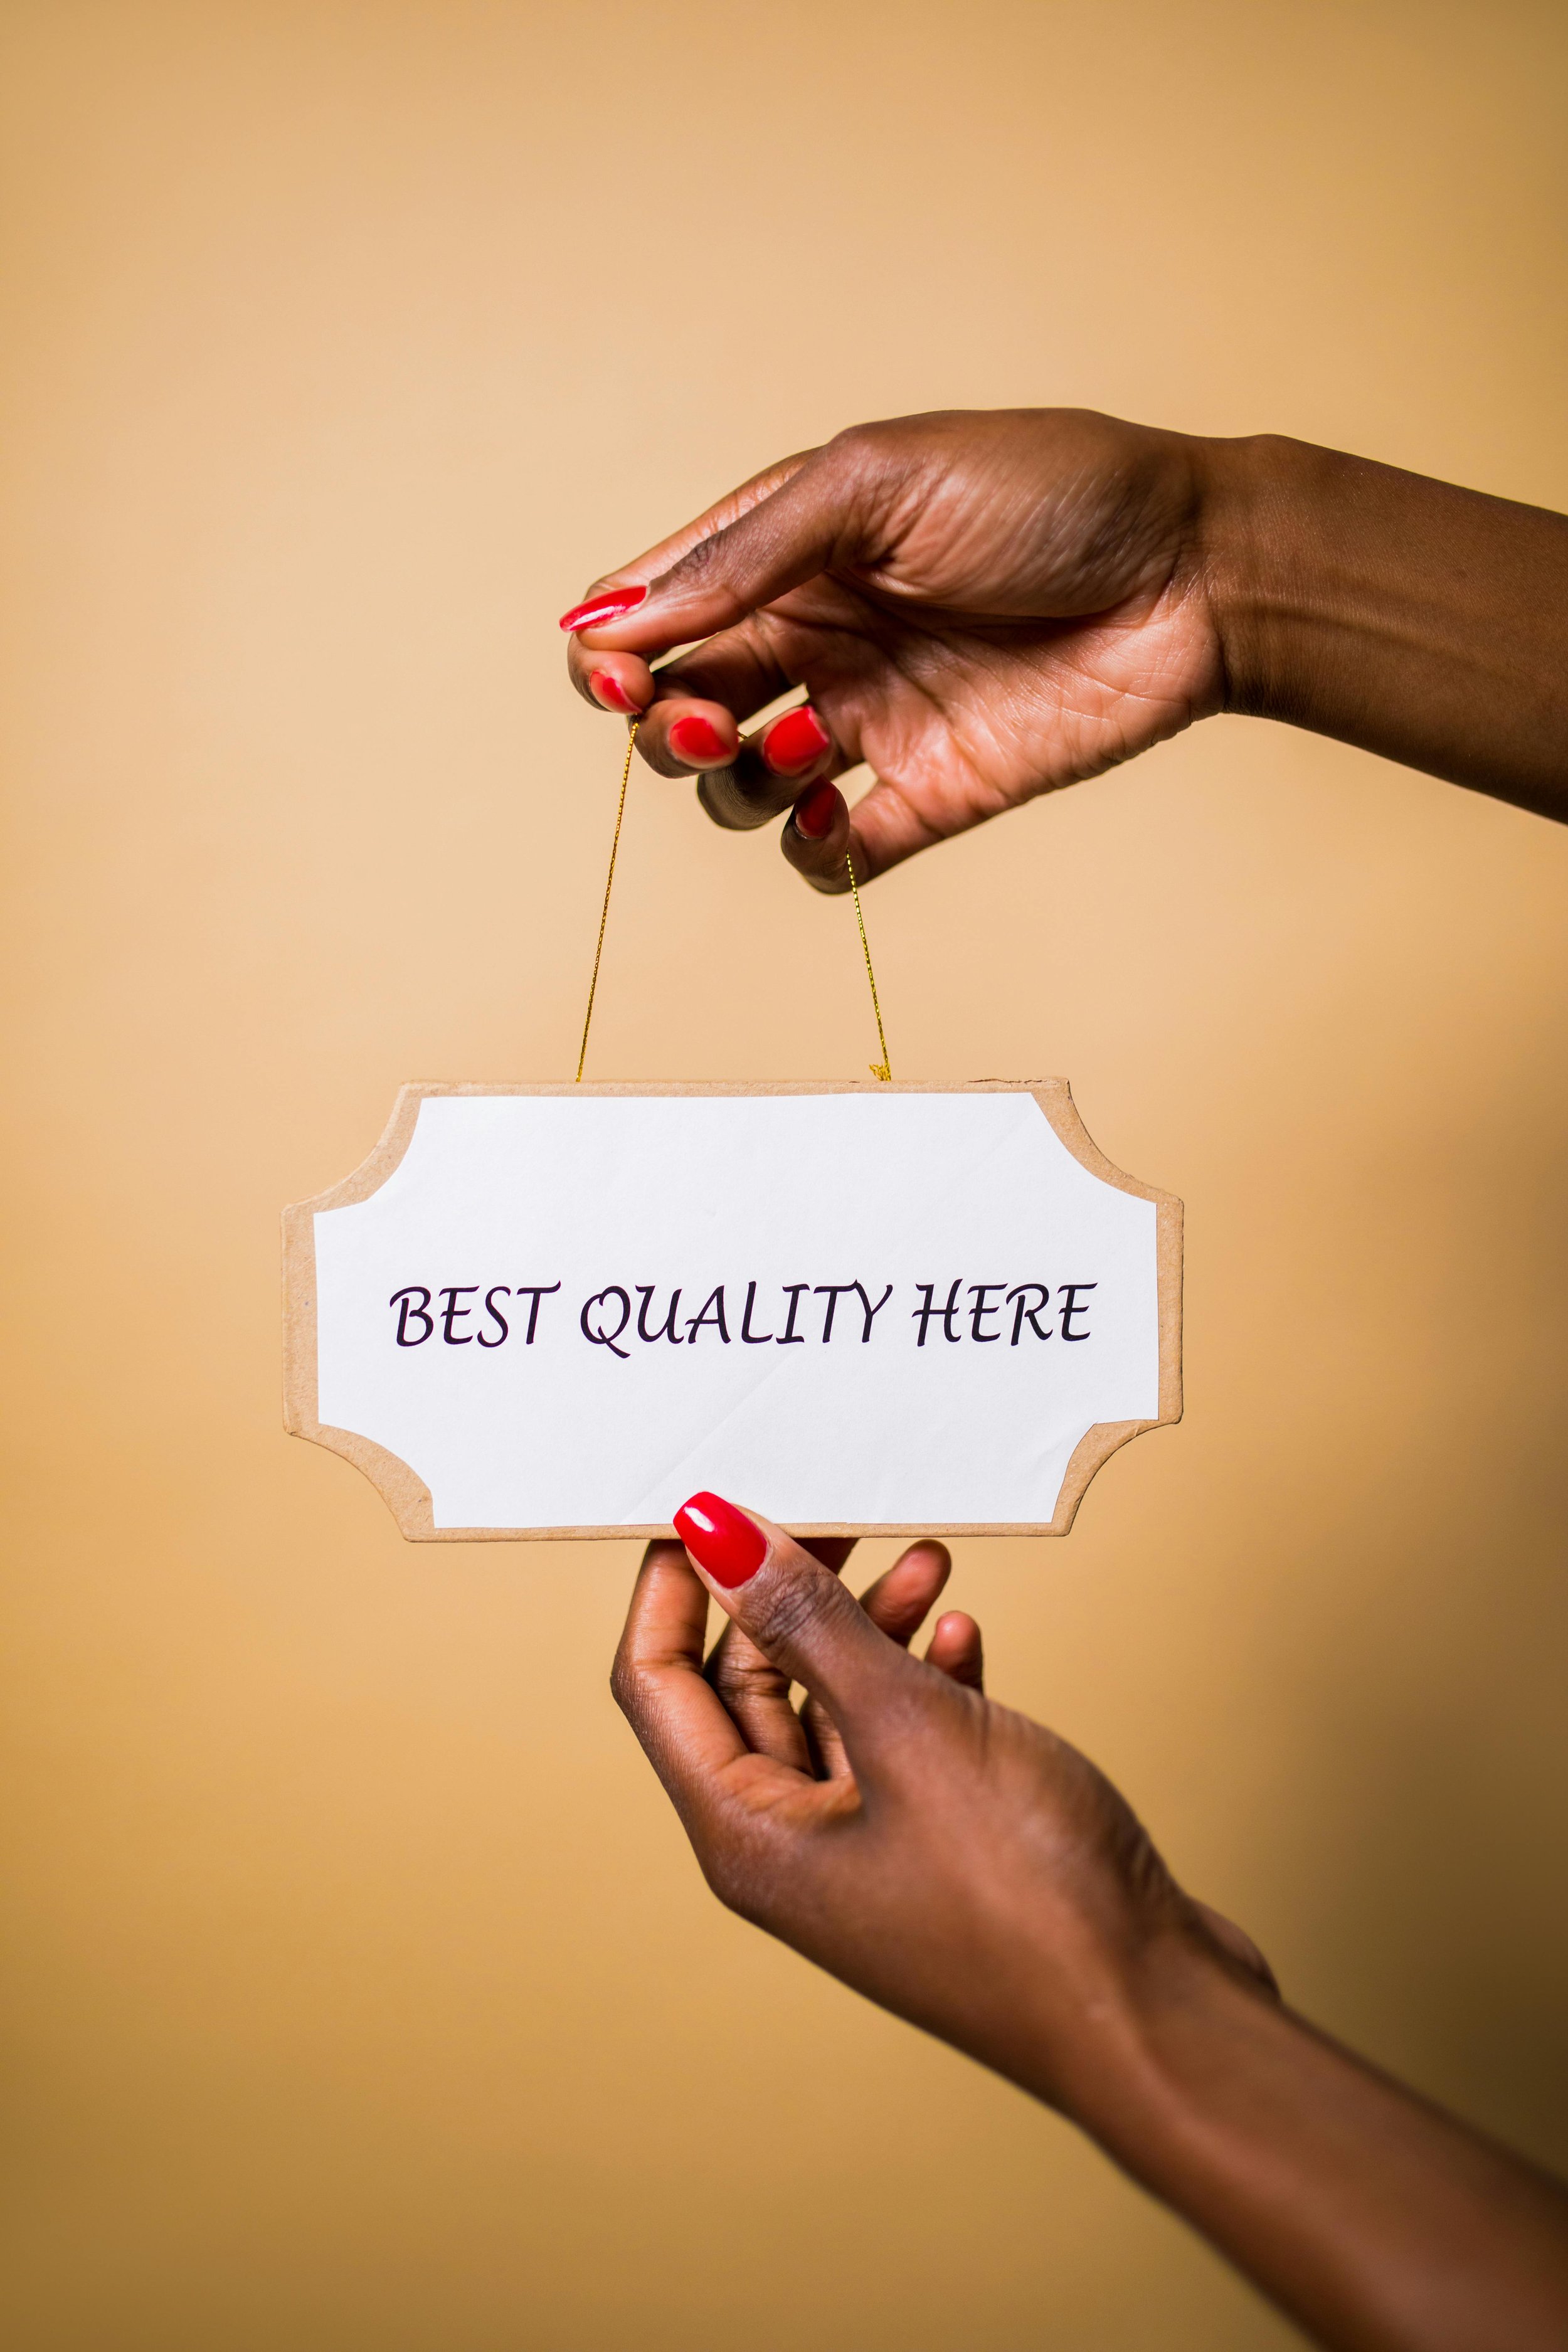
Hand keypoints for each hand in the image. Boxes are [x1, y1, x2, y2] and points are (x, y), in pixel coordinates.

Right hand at [564, 412, 1567, 871]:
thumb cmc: (1050, 493)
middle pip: (678, 712)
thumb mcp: (875, 483)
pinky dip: (815, 853)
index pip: (652, 619)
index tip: (619, 672)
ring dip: (735, 788)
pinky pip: (833, 855)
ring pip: (741, 793)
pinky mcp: (929, 795)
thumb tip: (604, 617)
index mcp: (787, 557)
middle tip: (714, 718)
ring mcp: (871, 722)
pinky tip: (842, 815)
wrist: (1194, 572)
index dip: (612, 657)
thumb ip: (743, 553)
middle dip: (666, 726)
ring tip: (796, 751)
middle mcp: (817, 642)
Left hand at [614, 1494, 1567, 2351]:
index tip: (708, 1501)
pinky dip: (925, 1678)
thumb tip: (714, 1535)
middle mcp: (792, 1848)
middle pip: (746, 1685)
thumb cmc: (1027, 1902)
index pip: (656, 1682)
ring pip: (834, 1706)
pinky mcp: (943, 1849)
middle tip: (840, 1513)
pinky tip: (965, 1635)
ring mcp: (868, 1852)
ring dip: (869, 1624)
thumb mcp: (907, 1730)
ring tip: (927, 1556)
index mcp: (747, 1835)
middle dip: (787, 1592)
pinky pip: (903, 1741)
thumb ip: (810, 1625)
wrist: (1155, 2014)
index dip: (672, 1584)